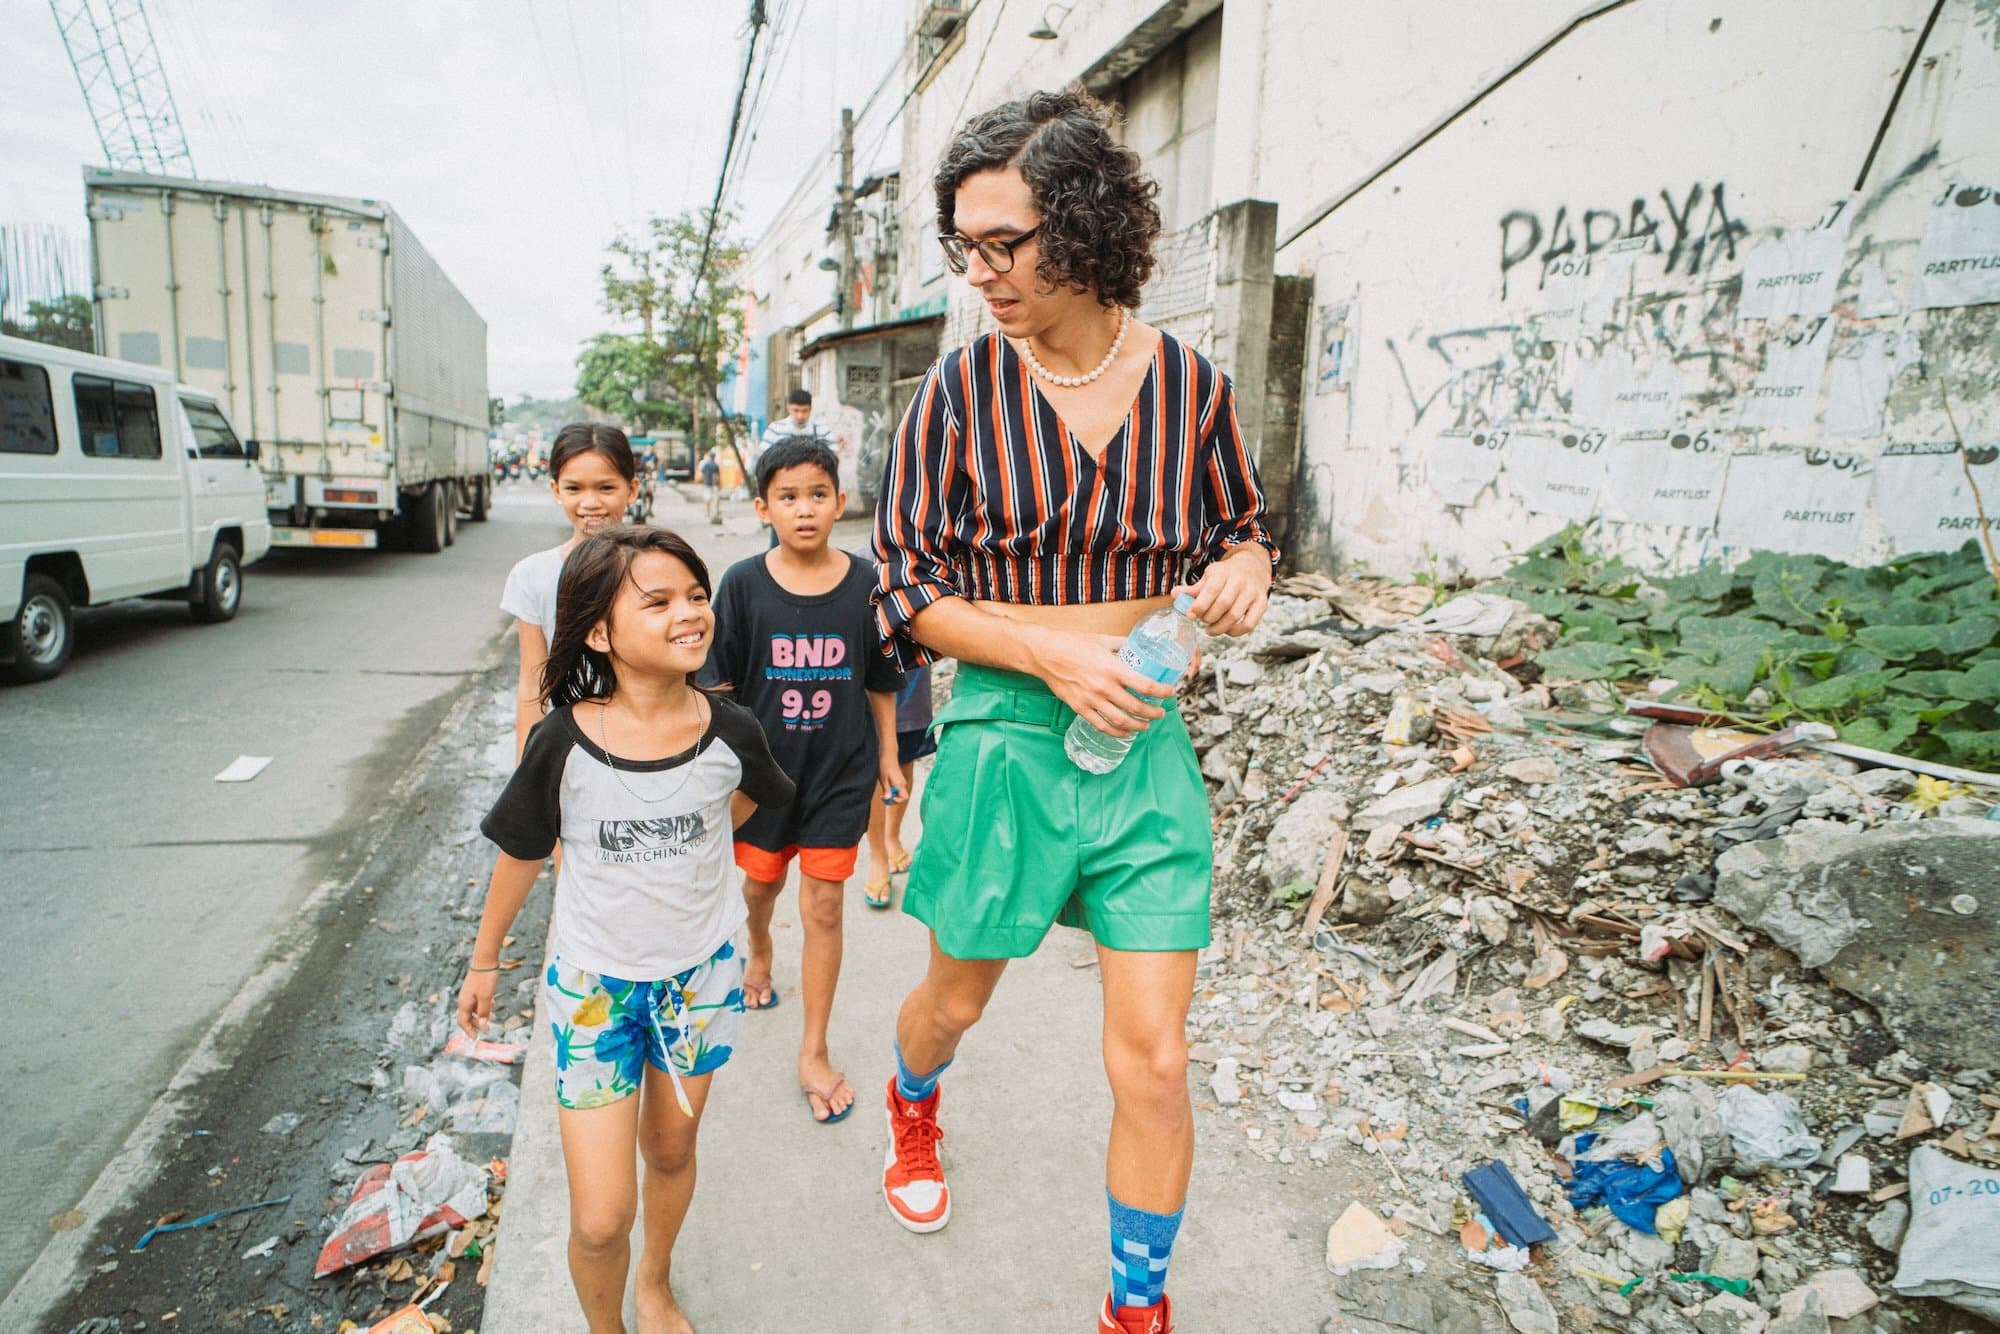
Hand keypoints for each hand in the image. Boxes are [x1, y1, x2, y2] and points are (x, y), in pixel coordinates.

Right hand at [456, 968, 496, 1037]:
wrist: (485, 960)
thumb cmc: (485, 979)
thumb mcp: (486, 997)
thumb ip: (484, 1011)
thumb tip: (482, 1025)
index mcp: (464, 1003)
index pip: (463, 1022)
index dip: (469, 1031)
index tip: (476, 1038)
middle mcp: (464, 999)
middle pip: (468, 1017)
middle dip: (477, 1024)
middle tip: (488, 1029)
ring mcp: (469, 993)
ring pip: (474, 1009)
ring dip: (482, 1015)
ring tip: (493, 1017)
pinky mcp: (475, 988)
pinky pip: (478, 1001)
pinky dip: (484, 1005)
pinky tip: (493, 1004)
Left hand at [877, 760, 906, 805]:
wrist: (888, 755)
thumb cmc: (885, 765)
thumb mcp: (883, 779)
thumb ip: (887, 790)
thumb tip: (888, 799)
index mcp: (900, 784)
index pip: (904, 798)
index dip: (896, 800)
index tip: (888, 798)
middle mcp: (902, 784)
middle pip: (901, 796)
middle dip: (892, 798)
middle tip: (883, 796)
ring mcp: (901, 781)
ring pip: (898, 792)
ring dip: (891, 793)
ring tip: (883, 788)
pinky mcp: (899, 779)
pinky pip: (897, 788)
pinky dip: (891, 789)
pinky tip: (885, 784)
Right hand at [1033, 628, 1171, 737]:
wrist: (1044, 654)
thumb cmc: (1072, 643)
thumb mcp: (1102, 639)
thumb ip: (1122, 643)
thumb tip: (1138, 645)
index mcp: (1112, 668)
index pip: (1145, 685)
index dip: (1162, 692)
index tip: (1170, 692)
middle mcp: (1103, 687)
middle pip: (1136, 707)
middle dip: (1153, 713)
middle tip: (1160, 713)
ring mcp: (1091, 700)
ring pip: (1120, 721)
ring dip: (1137, 726)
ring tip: (1146, 725)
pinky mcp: (1079, 708)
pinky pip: (1101, 725)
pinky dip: (1116, 731)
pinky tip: (1125, 731)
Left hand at [1176, 545, 1270, 637]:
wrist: (1252, 567)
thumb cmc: (1225, 575)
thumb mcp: (1209, 577)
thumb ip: (1192, 589)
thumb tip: (1174, 595)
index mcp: (1223, 572)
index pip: (1211, 590)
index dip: (1199, 605)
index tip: (1190, 615)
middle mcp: (1240, 580)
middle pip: (1222, 605)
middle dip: (1208, 617)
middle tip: (1202, 620)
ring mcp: (1253, 592)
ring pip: (1235, 616)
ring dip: (1219, 628)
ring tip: (1210, 629)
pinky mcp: (1262, 603)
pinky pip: (1249, 624)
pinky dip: (1235, 632)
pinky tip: (1226, 630)